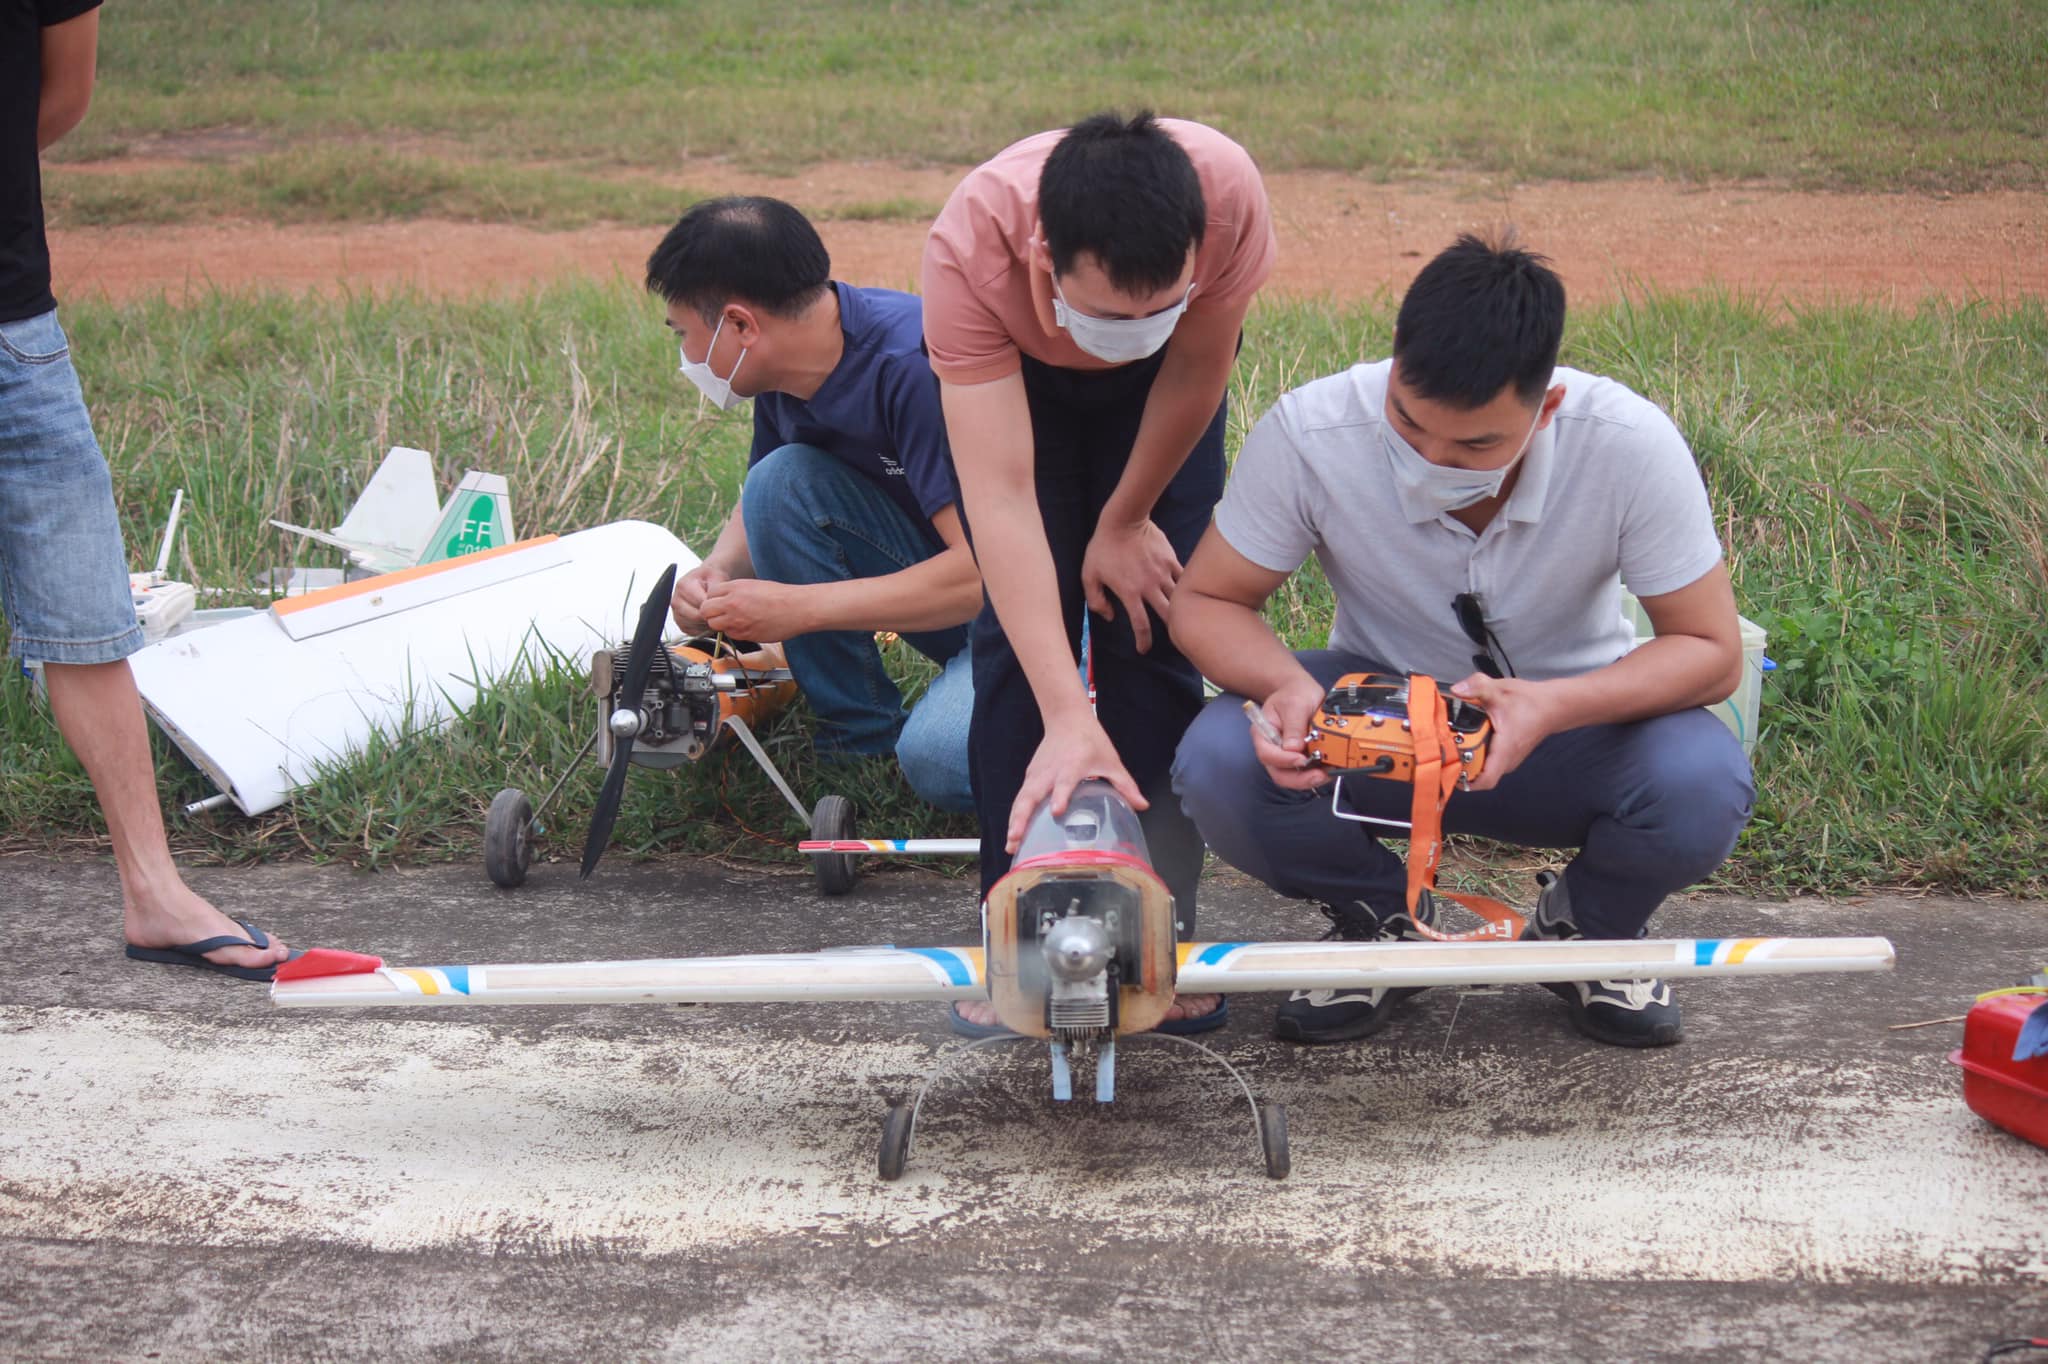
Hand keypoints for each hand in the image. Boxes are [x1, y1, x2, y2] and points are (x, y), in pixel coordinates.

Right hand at [670, 562, 728, 633]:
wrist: (706, 580)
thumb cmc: (710, 578)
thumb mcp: (716, 576)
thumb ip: (715, 588)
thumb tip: (715, 601)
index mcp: (683, 586)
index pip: (700, 604)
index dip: (714, 606)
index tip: (721, 604)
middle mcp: (676, 600)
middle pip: (696, 617)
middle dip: (710, 616)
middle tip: (720, 611)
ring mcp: (676, 613)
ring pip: (695, 625)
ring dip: (707, 623)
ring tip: (714, 613)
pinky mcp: (680, 624)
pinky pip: (693, 632)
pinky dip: (703, 629)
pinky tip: (708, 619)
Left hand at [700, 578, 809, 641]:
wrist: (797, 608)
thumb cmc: (780, 596)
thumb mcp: (754, 584)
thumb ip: (735, 591)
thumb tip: (723, 597)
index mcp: (735, 588)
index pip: (709, 593)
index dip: (714, 598)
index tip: (719, 601)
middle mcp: (732, 604)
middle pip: (706, 610)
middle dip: (711, 612)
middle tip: (720, 613)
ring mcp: (737, 620)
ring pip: (714, 625)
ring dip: (720, 623)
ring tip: (734, 620)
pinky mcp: (745, 634)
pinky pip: (730, 634)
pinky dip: (733, 631)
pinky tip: (746, 626)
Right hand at [1006, 712, 1145, 852]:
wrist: (1067, 718)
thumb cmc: (1090, 740)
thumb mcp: (1111, 761)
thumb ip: (1125, 785)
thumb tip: (1142, 805)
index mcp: (1072, 765)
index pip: (1064, 782)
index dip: (1060, 796)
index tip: (1057, 811)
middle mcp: (1050, 771)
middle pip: (1032, 796)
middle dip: (1022, 819)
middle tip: (1017, 839)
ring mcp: (1036, 774)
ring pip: (1021, 800)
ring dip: (1015, 821)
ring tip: (1011, 844)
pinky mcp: (1030, 776)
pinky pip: (1021, 798)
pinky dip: (1015, 815)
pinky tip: (1014, 834)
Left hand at [1082, 518, 1180, 653]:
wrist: (1123, 520)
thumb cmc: (1102, 548)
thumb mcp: (1088, 575)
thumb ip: (1095, 600)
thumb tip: (1109, 616)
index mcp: (1130, 593)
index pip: (1141, 626)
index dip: (1144, 641)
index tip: (1143, 649)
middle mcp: (1150, 586)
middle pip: (1168, 616)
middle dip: (1171, 630)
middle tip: (1171, 637)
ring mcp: (1163, 573)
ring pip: (1178, 598)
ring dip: (1180, 609)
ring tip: (1180, 617)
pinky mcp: (1171, 559)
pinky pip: (1182, 578)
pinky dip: (1183, 587)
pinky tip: (1184, 593)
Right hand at [1249, 672, 1331, 790]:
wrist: (1301, 690)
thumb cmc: (1294, 693)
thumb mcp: (1295, 703)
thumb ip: (1294, 726)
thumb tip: (1294, 749)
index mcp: (1263, 733)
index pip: (1267, 754)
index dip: (1284, 760)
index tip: (1303, 759)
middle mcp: (1271, 749)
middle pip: (1279, 773)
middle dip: (1299, 779)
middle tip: (1319, 775)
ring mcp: (1285, 756)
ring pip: (1292, 777)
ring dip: (1310, 779)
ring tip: (1328, 773)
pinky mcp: (1298, 758)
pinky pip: (1304, 772)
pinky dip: (1316, 773)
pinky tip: (1329, 768)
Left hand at [1449, 673, 1561, 790]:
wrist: (1552, 706)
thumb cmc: (1530, 701)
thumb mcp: (1500, 690)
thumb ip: (1477, 687)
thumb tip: (1457, 689)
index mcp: (1505, 748)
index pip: (1487, 780)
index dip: (1466, 781)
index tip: (1449, 771)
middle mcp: (1508, 759)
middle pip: (1480, 778)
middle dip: (1461, 769)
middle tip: (1445, 755)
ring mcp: (1509, 760)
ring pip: (1485, 771)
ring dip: (1469, 763)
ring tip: (1453, 749)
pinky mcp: (1509, 756)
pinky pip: (1490, 763)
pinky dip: (1478, 756)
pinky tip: (1468, 743)